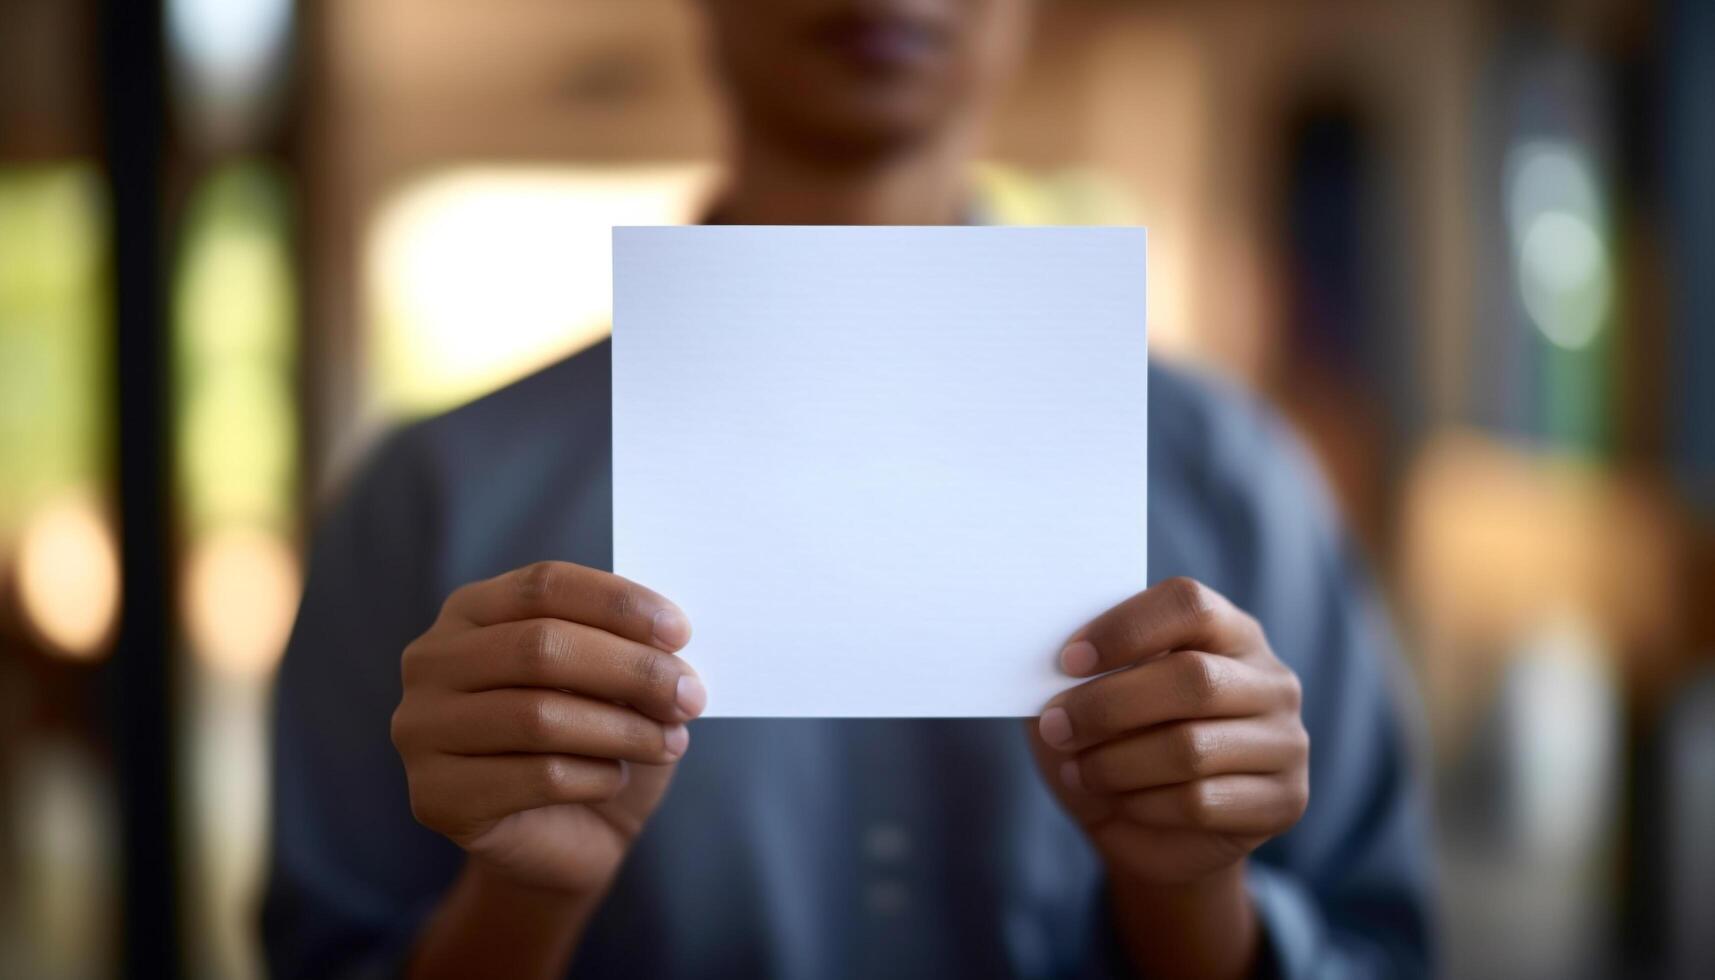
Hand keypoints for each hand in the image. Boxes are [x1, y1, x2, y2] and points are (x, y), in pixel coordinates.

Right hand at [391, 561, 705, 894]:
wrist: (566, 837)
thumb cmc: (593, 742)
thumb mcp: (615, 681)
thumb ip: (628, 646)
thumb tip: (668, 639)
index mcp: (471, 611)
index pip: (544, 585)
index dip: (617, 603)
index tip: (680, 632)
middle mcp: (431, 662)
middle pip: (540, 647)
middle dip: (631, 670)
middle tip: (690, 695)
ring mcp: (421, 730)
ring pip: (539, 716)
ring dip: (624, 729)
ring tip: (671, 742)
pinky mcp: (435, 797)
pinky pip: (536, 778)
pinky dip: (595, 777)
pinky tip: (615, 778)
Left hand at [1030, 577, 1308, 885]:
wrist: (1144, 833)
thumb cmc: (1114, 746)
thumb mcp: (1087, 700)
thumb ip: (1078, 671)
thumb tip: (1046, 658)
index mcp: (1228, 631)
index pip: (1189, 605)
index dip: (1124, 628)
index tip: (1066, 661)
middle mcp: (1271, 679)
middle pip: (1192, 677)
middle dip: (1108, 705)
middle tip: (1056, 726)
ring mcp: (1286, 741)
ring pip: (1192, 748)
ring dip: (1116, 763)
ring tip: (1078, 769)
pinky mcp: (1285, 801)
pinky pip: (1201, 802)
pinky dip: (1144, 804)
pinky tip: (1120, 803)